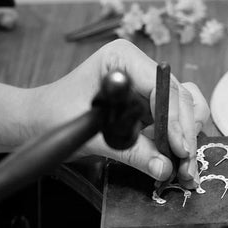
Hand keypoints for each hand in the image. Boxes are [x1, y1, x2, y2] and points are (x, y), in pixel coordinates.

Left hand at [29, 39, 210, 188]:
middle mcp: (141, 69)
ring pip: (187, 108)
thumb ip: (130, 151)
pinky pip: (176, 121)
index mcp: (124, 59)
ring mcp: (147, 87)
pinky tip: (176, 162)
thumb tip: (163, 167)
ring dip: (189, 138)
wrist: (38, 121)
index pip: (163, 88)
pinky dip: (180, 141)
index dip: (175, 120)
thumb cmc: (54, 115)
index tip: (179, 149)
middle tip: (186, 167)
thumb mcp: (92, 135)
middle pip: (181, 99)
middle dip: (185, 135)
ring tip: (183, 168)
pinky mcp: (150, 106)